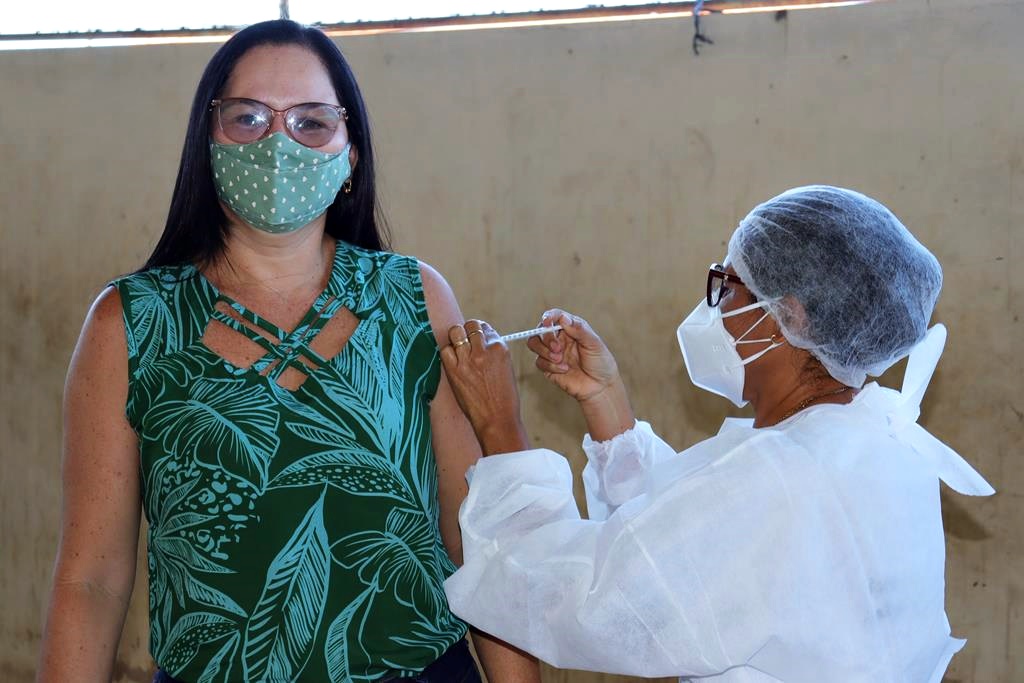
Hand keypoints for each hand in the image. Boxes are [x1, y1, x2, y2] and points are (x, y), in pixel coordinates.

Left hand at [440, 320, 528, 455]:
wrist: (497, 420)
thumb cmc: (503, 399)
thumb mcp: (506, 369)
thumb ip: (493, 353)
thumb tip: (480, 343)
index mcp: (500, 348)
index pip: (485, 328)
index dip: (479, 332)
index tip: (476, 339)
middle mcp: (484, 350)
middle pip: (470, 325)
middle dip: (467, 331)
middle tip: (465, 342)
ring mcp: (468, 359)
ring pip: (455, 332)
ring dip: (456, 339)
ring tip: (458, 350)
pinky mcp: (455, 370)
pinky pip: (445, 350)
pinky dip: (447, 353)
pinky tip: (452, 362)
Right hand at [527, 309, 620, 402]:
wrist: (600, 386)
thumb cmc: (600, 362)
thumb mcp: (594, 343)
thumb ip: (579, 329)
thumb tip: (563, 318)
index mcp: (570, 328)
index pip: (555, 317)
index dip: (548, 316)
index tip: (547, 321)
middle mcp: (559, 339)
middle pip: (540, 330)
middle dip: (547, 338)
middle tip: (558, 348)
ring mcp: (552, 353)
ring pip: (534, 344)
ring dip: (544, 351)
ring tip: (559, 358)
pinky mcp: (548, 367)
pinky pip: (539, 362)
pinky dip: (550, 365)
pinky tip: (564, 369)